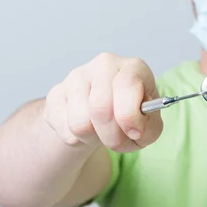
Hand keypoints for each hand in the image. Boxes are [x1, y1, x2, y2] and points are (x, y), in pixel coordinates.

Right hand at [43, 52, 163, 152]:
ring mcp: (77, 76)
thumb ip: (149, 128)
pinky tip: (85, 129)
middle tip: (117, 142)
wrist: (102, 117)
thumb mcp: (150, 125)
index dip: (130, 116)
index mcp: (133, 67)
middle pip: (101, 108)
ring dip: (92, 139)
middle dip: (112, 136)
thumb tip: (135, 129)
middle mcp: (105, 65)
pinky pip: (63, 128)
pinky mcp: (56, 93)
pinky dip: (76, 139)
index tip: (135, 133)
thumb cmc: (131, 117)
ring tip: (101, 133)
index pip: (127, 85)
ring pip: (80, 123)